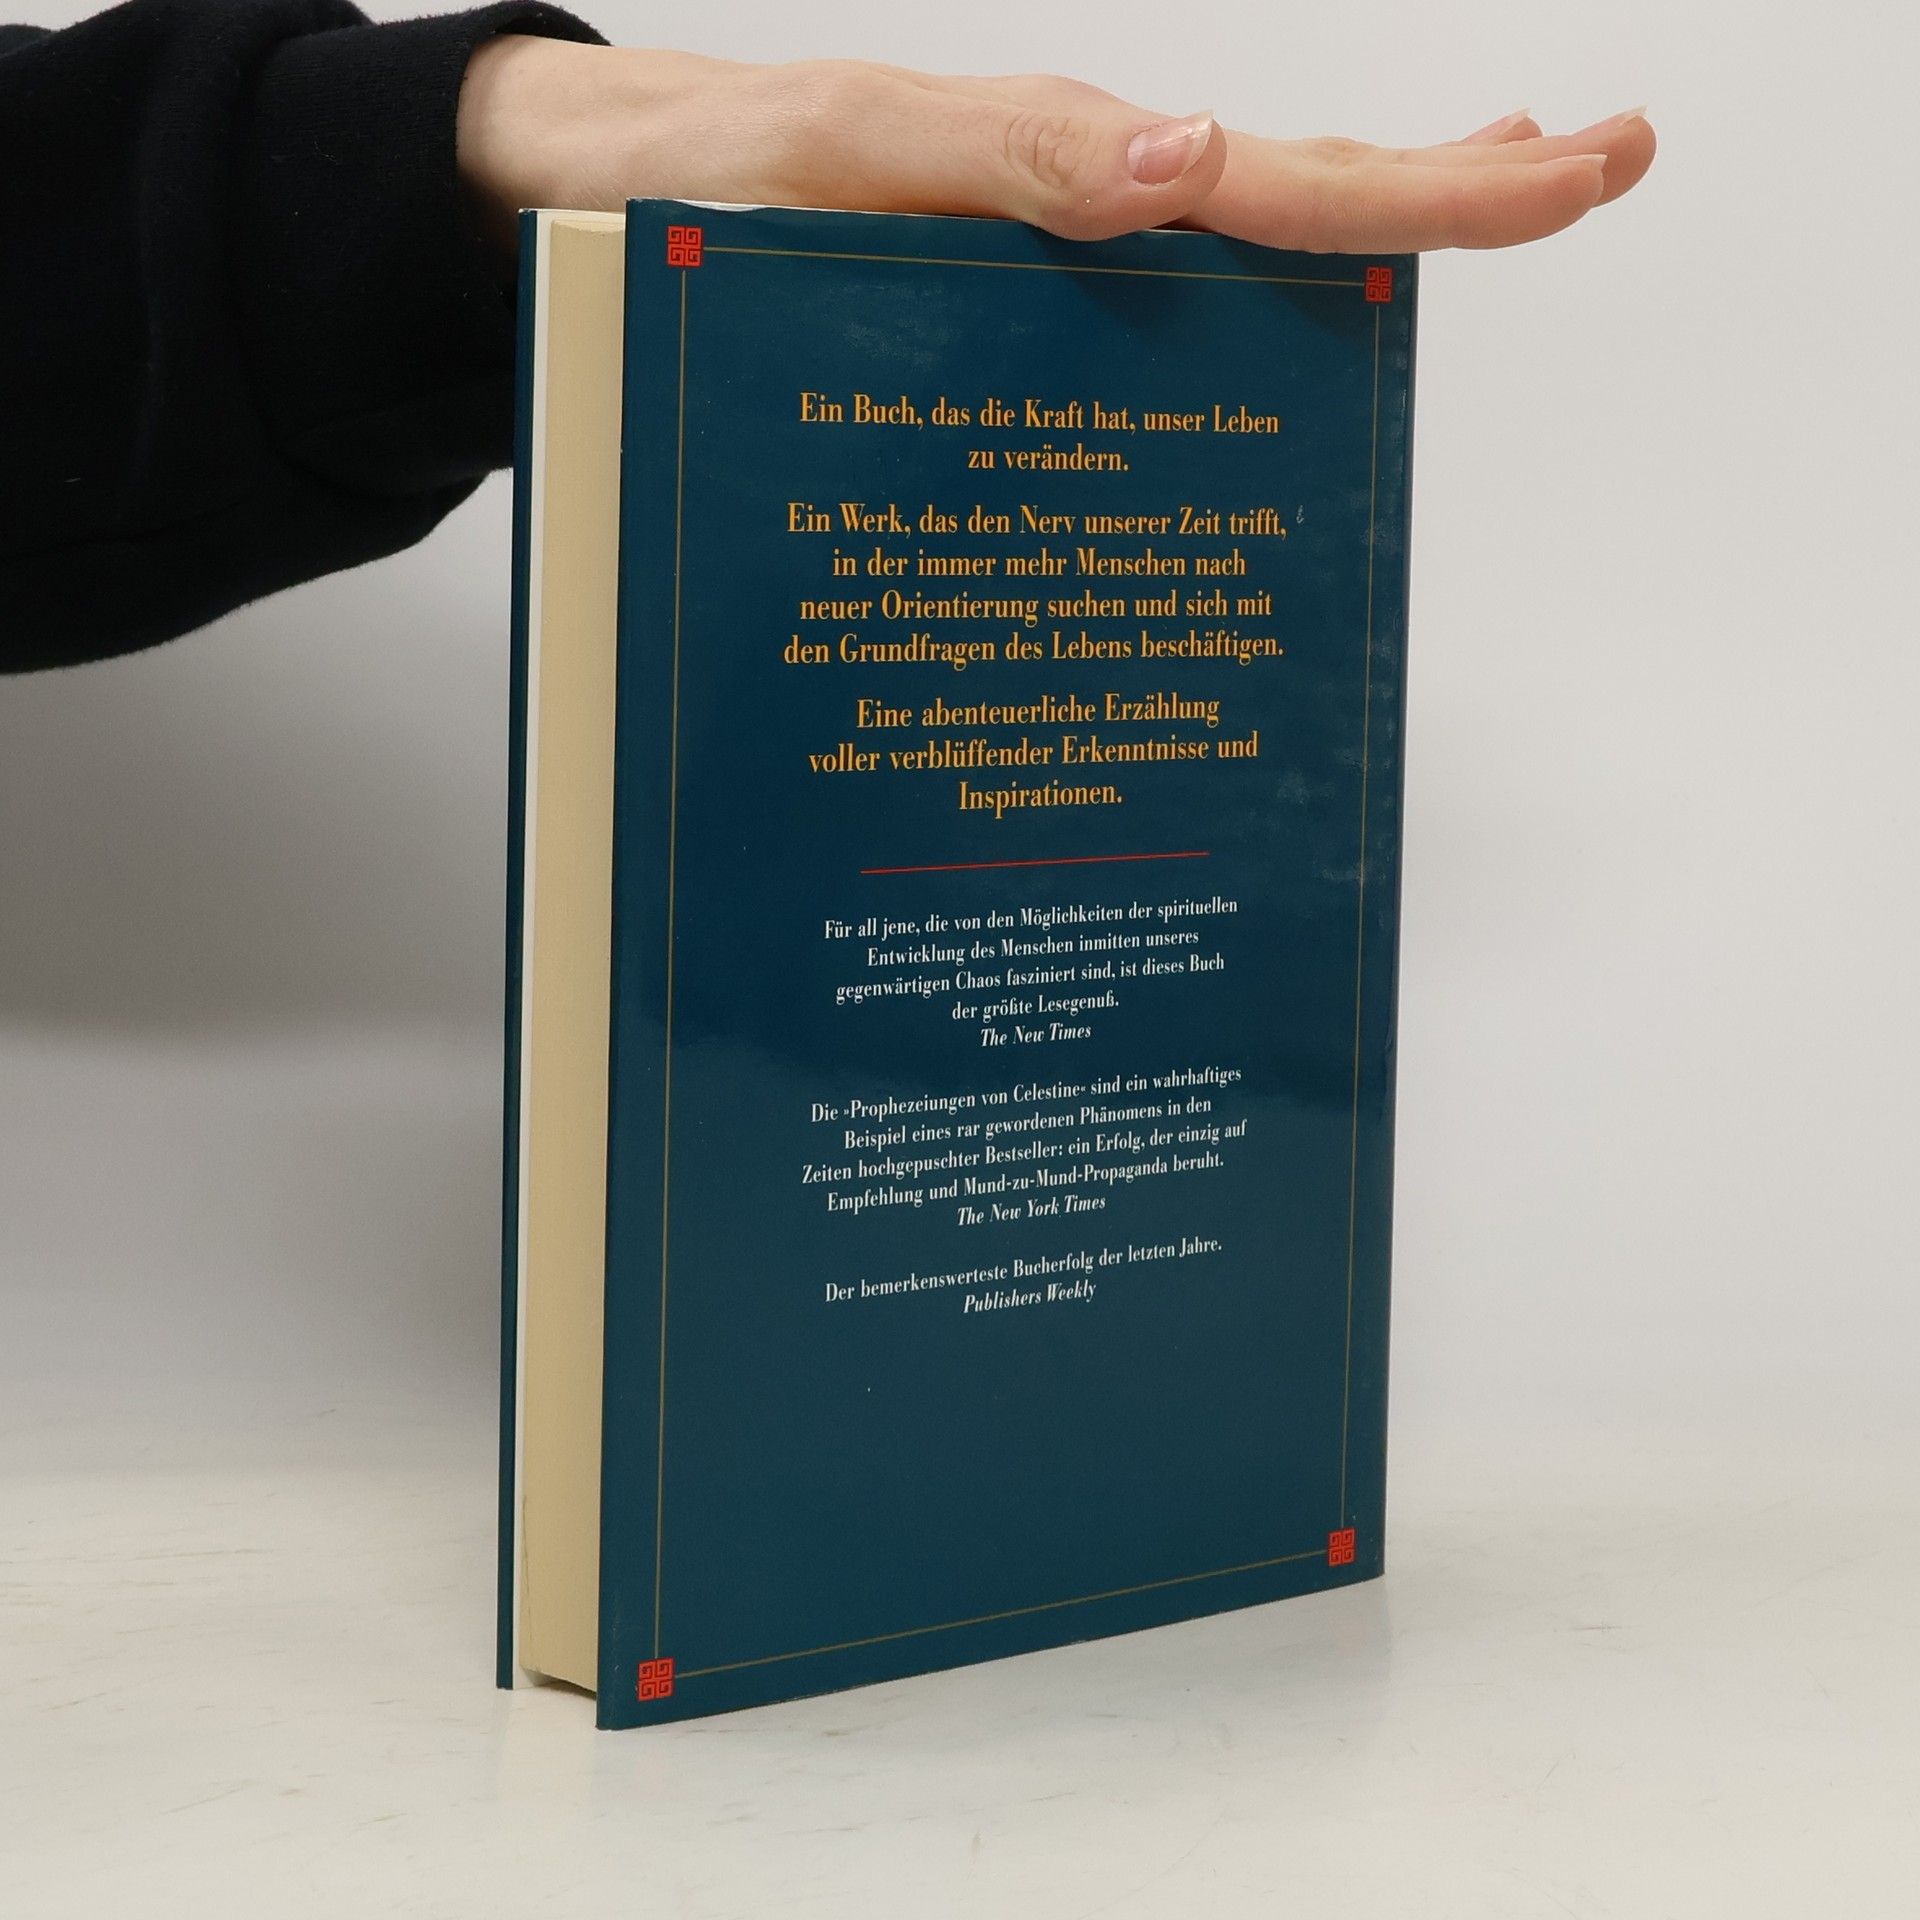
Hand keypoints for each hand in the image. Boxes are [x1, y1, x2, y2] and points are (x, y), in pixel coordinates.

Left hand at [457, 42, 1654, 257]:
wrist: (570, 203)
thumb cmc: (673, 178)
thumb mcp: (818, 153)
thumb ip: (993, 160)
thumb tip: (1186, 166)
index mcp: (1044, 174)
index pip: (1269, 178)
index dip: (1425, 185)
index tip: (1570, 169)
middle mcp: (1063, 212)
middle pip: (1288, 199)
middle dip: (1451, 188)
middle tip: (1607, 164)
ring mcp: (1039, 259)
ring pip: (1232, 245)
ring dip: (1374, 231)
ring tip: (1502, 202)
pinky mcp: (995, 299)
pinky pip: (1141, 304)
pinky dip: (1245, 296)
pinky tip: (1294, 314)